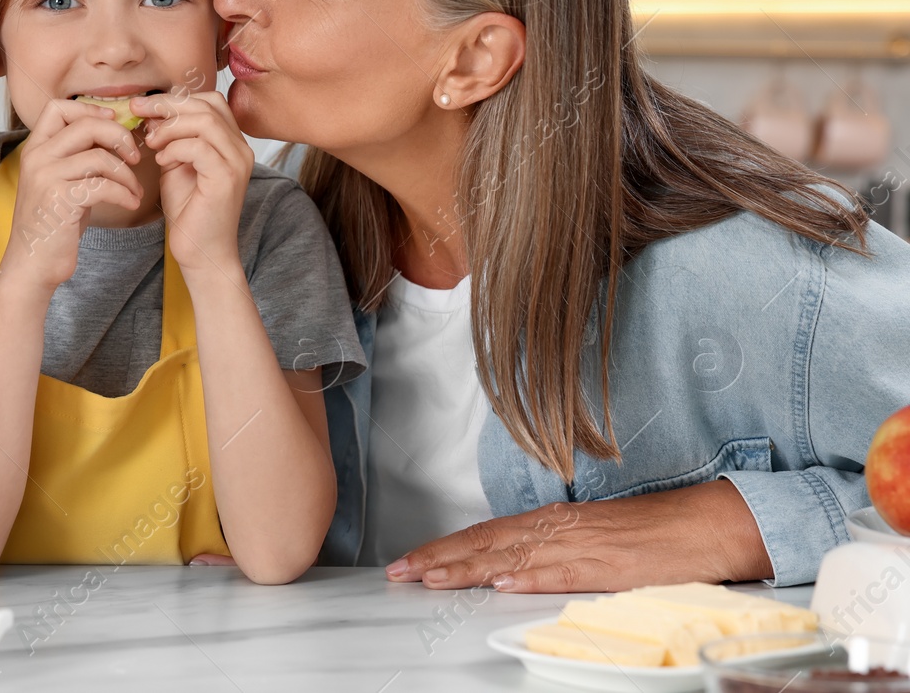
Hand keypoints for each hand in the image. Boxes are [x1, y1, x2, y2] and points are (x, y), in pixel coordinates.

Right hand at [2, 98, 142, 288]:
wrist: (33, 263)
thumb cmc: (55, 223)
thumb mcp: (61, 181)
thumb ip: (78, 156)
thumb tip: (115, 131)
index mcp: (35, 149)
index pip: (58, 107)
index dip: (90, 109)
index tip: (112, 124)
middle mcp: (37, 157)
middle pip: (87, 125)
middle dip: (119, 137)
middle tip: (135, 157)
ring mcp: (46, 177)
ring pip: (100, 157)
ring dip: (127, 174)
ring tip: (134, 190)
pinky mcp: (60, 200)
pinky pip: (104, 185)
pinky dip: (125, 193)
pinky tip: (131, 203)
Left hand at [132, 90, 251, 274]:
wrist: (200, 251)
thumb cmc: (188, 210)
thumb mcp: (175, 165)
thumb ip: (169, 139)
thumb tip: (151, 113)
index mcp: (231, 142)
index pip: (210, 101)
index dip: (175, 98)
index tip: (143, 105)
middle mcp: (240, 149)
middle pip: (207, 105)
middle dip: (167, 105)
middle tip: (137, 111)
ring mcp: (237, 162)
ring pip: (204, 121)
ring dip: (170, 127)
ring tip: (151, 142)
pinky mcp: (226, 178)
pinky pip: (199, 147)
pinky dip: (175, 148)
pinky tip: (162, 160)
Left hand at [385, 481, 773, 592]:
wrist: (706, 523)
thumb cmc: (653, 534)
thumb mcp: (592, 542)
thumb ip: (553, 554)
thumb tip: (513, 572)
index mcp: (553, 522)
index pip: (486, 535)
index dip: (445, 549)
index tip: (411, 561)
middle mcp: (558, 528)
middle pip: (486, 542)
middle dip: (438, 558)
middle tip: (399, 571)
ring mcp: (580, 544)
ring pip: (512, 556)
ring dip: (467, 568)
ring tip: (430, 578)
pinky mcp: (607, 565)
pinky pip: (562, 571)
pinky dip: (530, 577)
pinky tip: (505, 583)